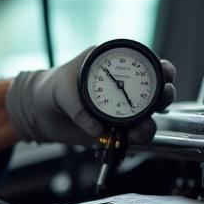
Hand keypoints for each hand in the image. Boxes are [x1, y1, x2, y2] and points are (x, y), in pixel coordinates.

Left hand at [5, 47, 175, 146]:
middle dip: (164, 94)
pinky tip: (131, 139)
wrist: (38, 113)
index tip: (165, 73)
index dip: (160, 67)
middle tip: (162, 99)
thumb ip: (77, 107)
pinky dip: (136, 139)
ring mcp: (121, 109)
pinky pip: (132, 135)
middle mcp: (122, 87)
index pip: (143, 64)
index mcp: (111, 65)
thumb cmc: (49, 89)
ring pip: (148, 116)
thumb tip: (97, 129)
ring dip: (150, 122)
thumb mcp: (60, 90)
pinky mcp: (115, 129)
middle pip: (155, 90)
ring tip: (141, 128)